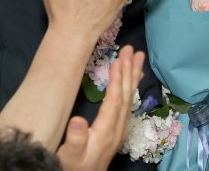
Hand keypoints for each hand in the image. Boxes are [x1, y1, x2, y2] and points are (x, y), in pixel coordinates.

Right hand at [57, 46, 144, 170]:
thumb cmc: (73, 166)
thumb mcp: (70, 154)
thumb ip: (75, 139)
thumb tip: (77, 120)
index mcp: (106, 130)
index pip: (115, 100)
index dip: (117, 79)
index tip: (119, 59)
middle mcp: (117, 127)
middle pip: (125, 95)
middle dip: (128, 71)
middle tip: (131, 49)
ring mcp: (119, 127)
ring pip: (128, 97)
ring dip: (132, 76)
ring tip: (138, 57)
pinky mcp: (117, 128)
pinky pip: (127, 102)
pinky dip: (130, 87)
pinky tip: (133, 78)